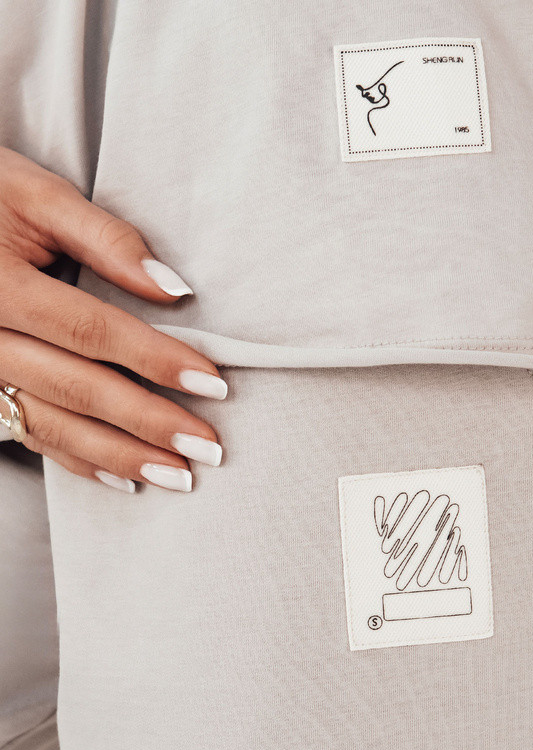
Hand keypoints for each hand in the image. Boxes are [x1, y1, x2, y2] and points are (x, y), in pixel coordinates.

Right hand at [0, 146, 226, 492]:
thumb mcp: (36, 195)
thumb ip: (104, 238)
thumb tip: (174, 288)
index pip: (89, 330)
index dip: (153, 358)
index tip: (212, 382)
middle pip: (76, 389)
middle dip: (147, 423)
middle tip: (208, 449)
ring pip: (53, 425)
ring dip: (120, 456)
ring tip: (179, 476)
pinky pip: (31, 435)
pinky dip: (81, 461)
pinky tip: (127, 481)